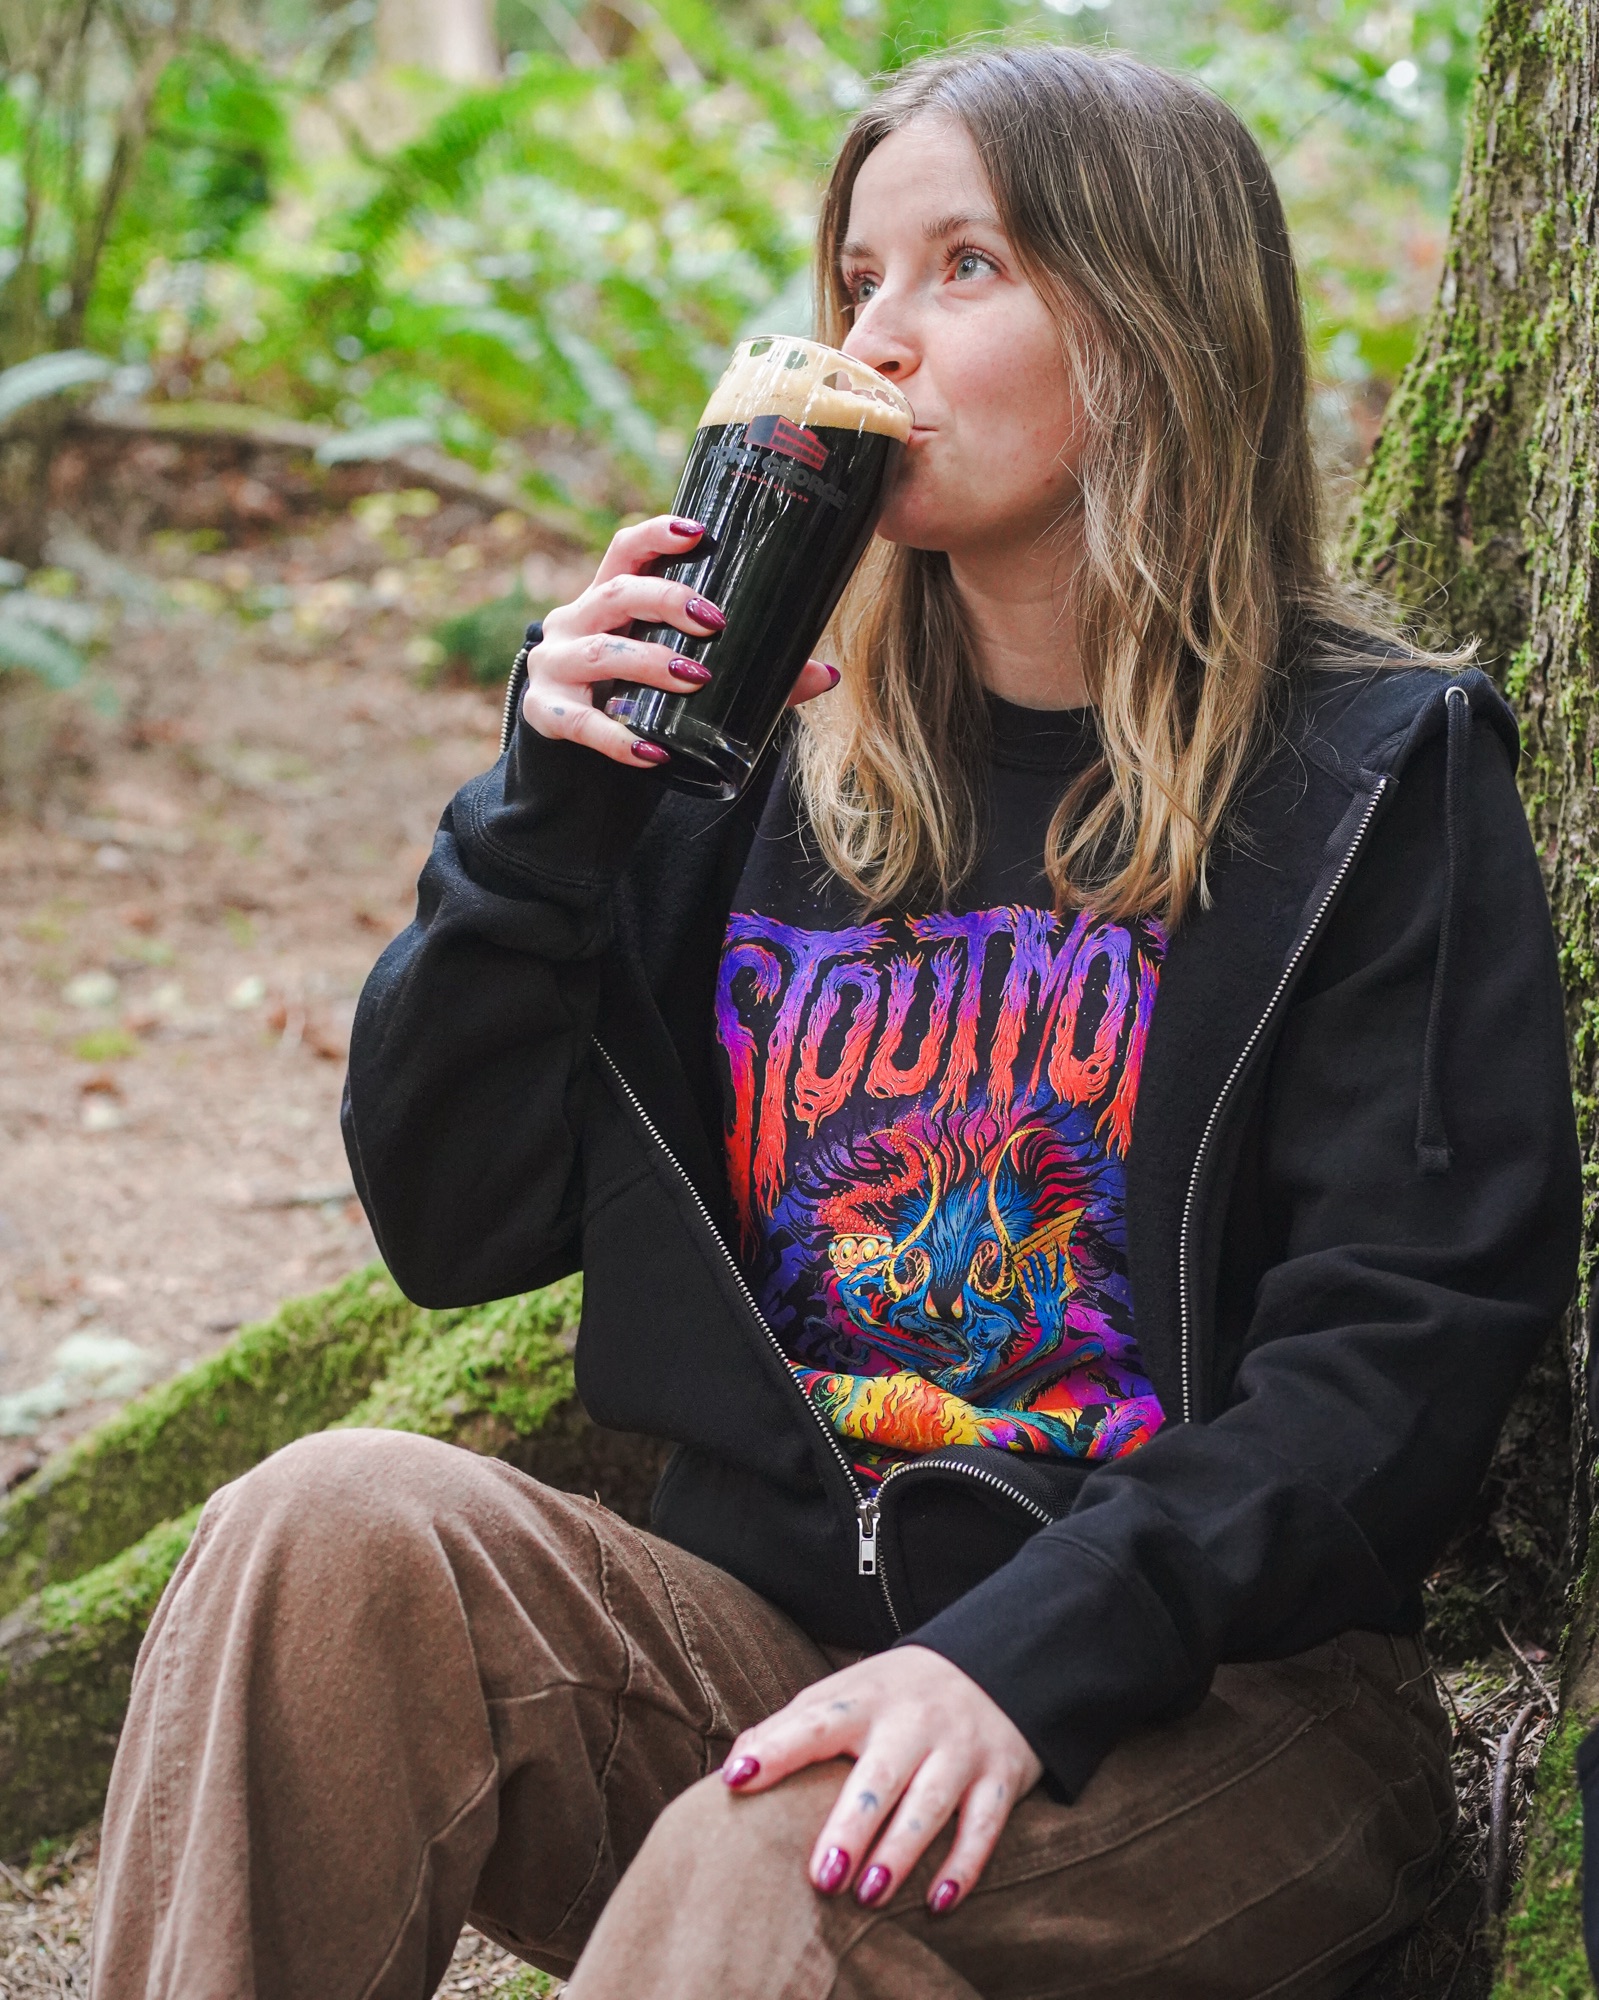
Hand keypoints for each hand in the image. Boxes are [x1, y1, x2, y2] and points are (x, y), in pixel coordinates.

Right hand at [522, 513, 839, 768]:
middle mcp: (572, 622)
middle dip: (666, 600)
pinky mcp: (544, 715)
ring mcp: (554, 667)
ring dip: (651, 663)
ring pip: (603, 654)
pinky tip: (652, 753)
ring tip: (696, 679)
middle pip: (616, 594)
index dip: (658, 534)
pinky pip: (582, 724)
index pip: (625, 551)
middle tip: (716, 621)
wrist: (574, 767)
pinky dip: (618, 740)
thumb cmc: (634, 703)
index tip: (700, 532)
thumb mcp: (676, 680)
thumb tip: (826, 673)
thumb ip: (747, 673)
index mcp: (606, 600)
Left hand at [720, 1644, 1042, 1915]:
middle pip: (879, 1775)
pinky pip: (984, 1826)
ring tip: (868, 1896)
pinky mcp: (1000, 1776)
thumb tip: (734, 1768)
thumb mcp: (848, 1691)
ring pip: (930, 1804)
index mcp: (866, 1699)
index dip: (776, 1749)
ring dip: (900, 1854)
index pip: (815, 1721)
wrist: (995, 1662)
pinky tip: (938, 1902)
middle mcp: (913, 1722)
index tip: (737, 1780)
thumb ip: (793, 1727)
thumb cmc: (898, 1694)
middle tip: (822, 1876)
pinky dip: (964, 1866)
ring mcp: (960, 1748)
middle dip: (851, 1826)